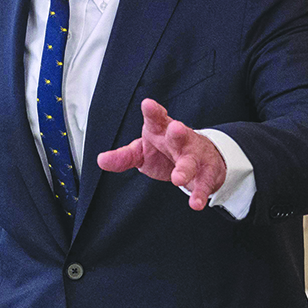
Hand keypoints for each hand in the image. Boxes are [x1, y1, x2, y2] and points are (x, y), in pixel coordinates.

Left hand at [97, 99, 226, 210]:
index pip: (156, 119)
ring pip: (191, 161)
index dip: (153, 112)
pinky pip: (203, 183)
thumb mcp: (141, 152)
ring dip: (185, 168)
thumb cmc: (166, 151)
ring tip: (178, 179)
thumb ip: (123, 156)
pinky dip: (199, 193)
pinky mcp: (206, 172)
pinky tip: (195, 203)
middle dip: (177, 132)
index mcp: (161, 130)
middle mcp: (180, 140)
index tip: (148, 105)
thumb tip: (101, 160)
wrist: (201, 159)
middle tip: (175, 129)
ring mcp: (194, 155)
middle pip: (178, 134)